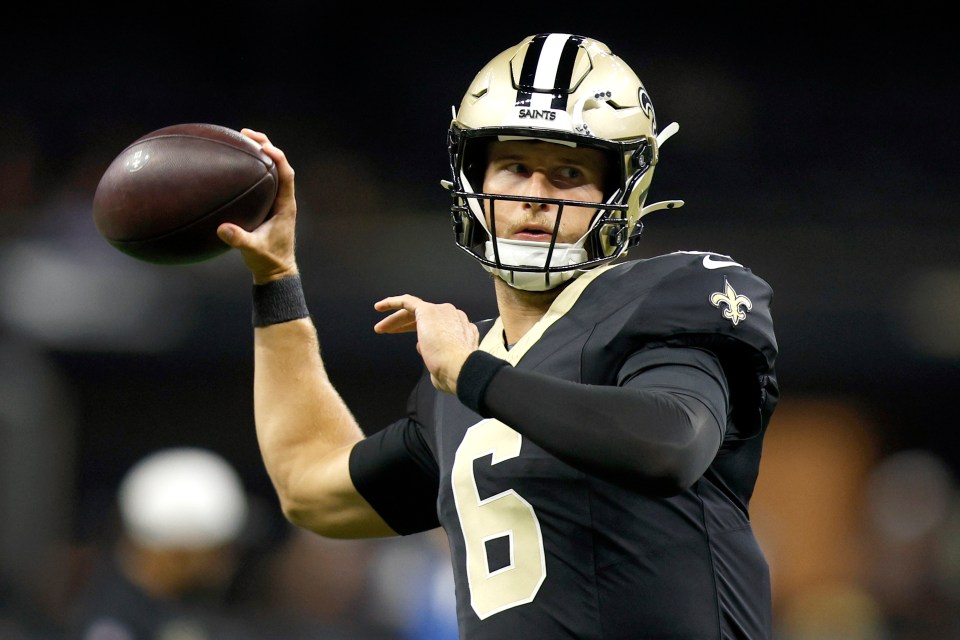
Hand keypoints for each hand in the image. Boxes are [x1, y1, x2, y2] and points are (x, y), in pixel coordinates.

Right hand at [216, 129, 298, 283]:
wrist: (276, 272)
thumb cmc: (268, 261)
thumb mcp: (253, 250)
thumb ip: (239, 240)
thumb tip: (223, 229)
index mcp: (286, 206)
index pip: (286, 174)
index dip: (277, 156)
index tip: (262, 145)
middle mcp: (284, 200)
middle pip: (279, 165)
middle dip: (265, 146)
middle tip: (246, 133)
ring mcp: (277, 202)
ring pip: (271, 171)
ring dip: (259, 154)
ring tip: (241, 140)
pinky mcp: (269, 207)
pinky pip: (263, 181)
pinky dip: (252, 169)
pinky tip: (234, 165)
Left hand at [374, 295, 478, 394]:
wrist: (459, 367)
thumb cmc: (454, 372)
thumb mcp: (444, 364)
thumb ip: (434, 355)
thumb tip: (421, 348)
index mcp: (461, 329)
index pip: (438, 327)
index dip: (424, 334)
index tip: (417, 345)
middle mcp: (453, 316)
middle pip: (425, 317)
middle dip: (405, 324)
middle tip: (389, 331)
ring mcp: (441, 311)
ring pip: (414, 310)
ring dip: (396, 320)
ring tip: (380, 328)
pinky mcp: (428, 310)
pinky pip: (407, 301)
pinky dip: (393, 302)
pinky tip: (379, 307)